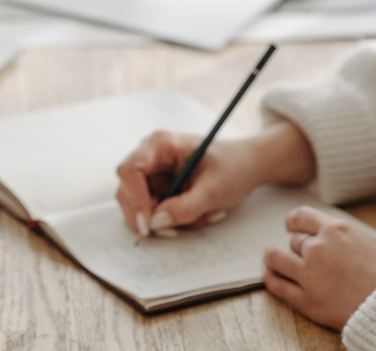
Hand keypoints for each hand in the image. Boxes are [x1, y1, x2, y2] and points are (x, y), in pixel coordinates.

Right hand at [115, 130, 260, 235]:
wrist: (247, 166)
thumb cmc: (233, 167)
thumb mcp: (214, 190)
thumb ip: (185, 207)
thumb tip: (156, 223)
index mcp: (161, 144)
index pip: (129, 170)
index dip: (135, 197)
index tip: (150, 222)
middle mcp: (151, 156)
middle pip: (128, 190)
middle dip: (148, 215)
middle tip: (172, 231)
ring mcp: (153, 172)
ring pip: (140, 205)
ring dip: (166, 219)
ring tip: (200, 216)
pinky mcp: (159, 187)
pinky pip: (154, 211)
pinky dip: (174, 219)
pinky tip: (198, 213)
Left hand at [263, 206, 375, 330]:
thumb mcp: (368, 243)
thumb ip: (343, 239)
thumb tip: (330, 239)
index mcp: (336, 230)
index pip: (301, 217)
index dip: (293, 221)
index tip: (291, 226)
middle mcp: (318, 248)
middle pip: (295, 242)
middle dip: (298, 249)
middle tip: (303, 256)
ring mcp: (310, 274)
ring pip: (278, 258)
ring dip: (274, 259)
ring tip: (272, 260)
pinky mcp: (307, 299)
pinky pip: (278, 286)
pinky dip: (271, 279)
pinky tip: (270, 276)